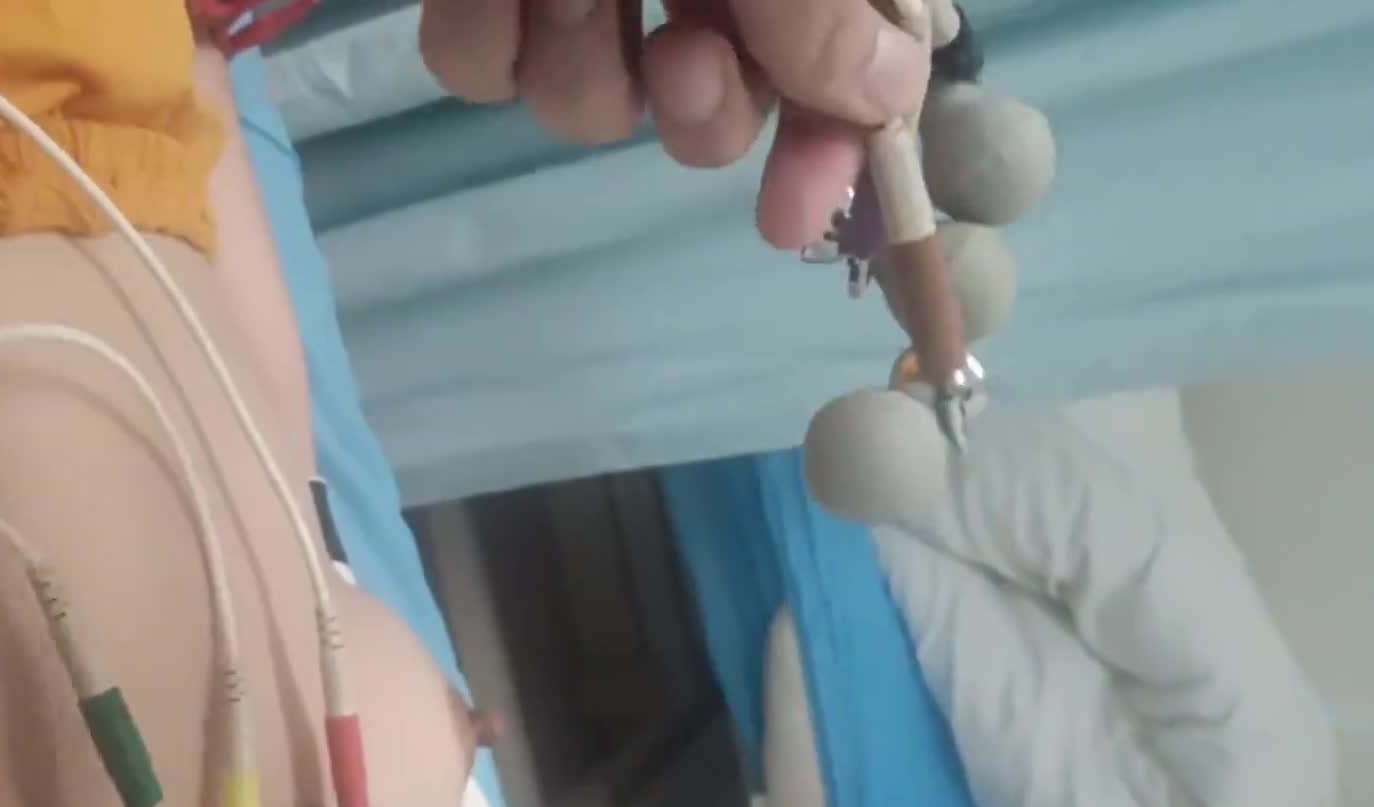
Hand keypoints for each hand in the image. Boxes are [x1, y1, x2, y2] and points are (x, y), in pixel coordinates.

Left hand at [419, 0, 931, 249]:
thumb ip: (820, 8)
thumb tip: (890, 91)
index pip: (840, 59)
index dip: (827, 144)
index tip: (792, 219)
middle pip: (712, 101)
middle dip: (697, 106)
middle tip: (681, 56)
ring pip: (589, 103)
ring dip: (581, 65)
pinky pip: (483, 68)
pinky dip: (487, 35)